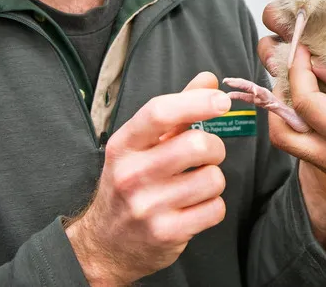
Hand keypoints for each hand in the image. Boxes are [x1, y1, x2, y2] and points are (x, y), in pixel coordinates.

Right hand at [65, 72, 230, 285]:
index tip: (221, 101)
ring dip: (213, 179)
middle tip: (207, 155)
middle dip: (215, 147)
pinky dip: (213, 206)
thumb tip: (208, 80)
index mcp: (124, 146)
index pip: (160, 112)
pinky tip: (194, 208)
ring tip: (195, 185)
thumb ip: (176, 111)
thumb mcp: (141, 146)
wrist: (104, 245)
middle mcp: (131, 175)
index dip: (197, 101)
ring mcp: (147, 207)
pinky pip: (215, 209)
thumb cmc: (130, 184)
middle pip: (197, 145)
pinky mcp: (166, 234)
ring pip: (213, 178)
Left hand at [267, 45, 325, 204]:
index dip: (298, 70)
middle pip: (282, 134)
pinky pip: (314, 149)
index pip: (303, 101)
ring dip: (295, 112)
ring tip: (310, 85)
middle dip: (280, 99)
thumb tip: (319, 62)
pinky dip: (315, 124)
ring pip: (295, 143)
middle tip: (293, 74)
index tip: (304, 50)